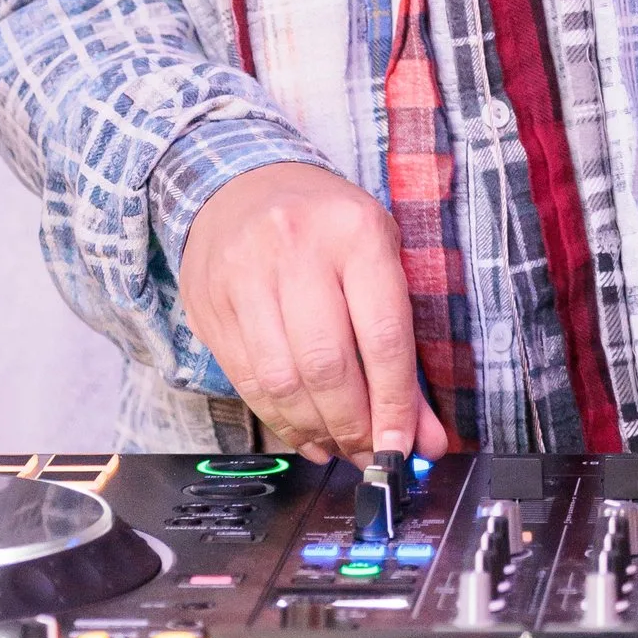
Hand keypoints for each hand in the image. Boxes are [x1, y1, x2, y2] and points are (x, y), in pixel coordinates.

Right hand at [179, 161, 452, 463]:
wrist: (241, 183)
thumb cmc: (325, 227)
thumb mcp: (379, 261)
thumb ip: (405, 352)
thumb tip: (427, 438)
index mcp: (355, 230)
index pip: (382, 335)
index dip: (394, 404)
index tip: (403, 447)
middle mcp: (296, 247)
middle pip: (326, 366)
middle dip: (353, 426)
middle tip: (370, 453)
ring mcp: (245, 274)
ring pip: (281, 382)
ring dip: (315, 430)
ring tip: (338, 445)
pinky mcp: (210, 303)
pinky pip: (247, 381)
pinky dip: (280, 420)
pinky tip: (303, 431)